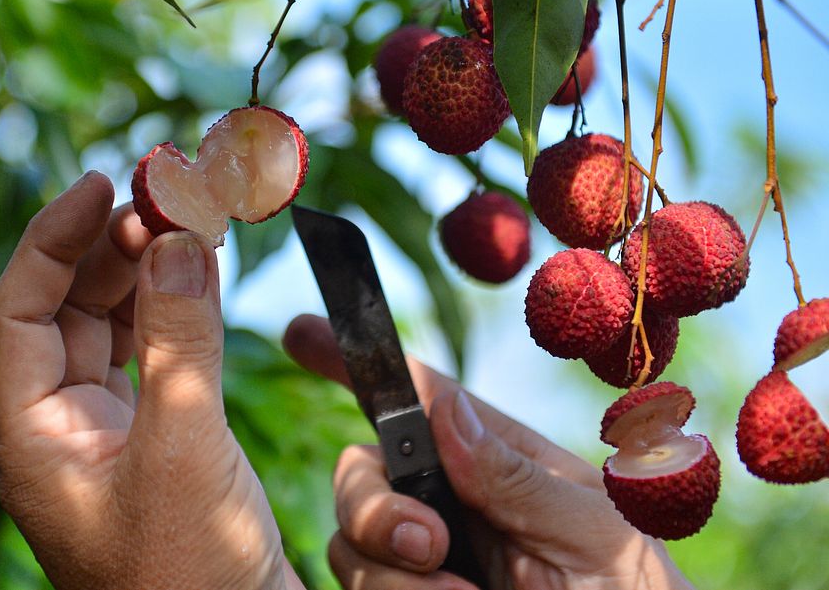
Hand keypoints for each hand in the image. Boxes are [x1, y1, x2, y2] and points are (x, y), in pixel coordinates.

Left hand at [0, 172, 302, 589]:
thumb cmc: (189, 576)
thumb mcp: (184, 450)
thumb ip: (181, 342)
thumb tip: (179, 239)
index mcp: (35, 440)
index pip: (19, 311)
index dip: (53, 239)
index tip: (100, 184)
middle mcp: (61, 433)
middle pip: (65, 312)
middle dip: (107, 248)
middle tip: (159, 195)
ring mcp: (108, 440)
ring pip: (110, 333)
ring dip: (142, 275)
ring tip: (183, 225)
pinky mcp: (157, 448)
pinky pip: (152, 361)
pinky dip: (174, 316)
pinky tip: (197, 283)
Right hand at [283, 314, 695, 589]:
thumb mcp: (595, 534)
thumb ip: (516, 477)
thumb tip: (443, 406)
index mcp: (499, 462)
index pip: (420, 398)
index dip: (357, 361)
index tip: (302, 333)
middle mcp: (451, 504)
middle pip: (362, 471)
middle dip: (373, 504)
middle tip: (427, 544)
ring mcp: (426, 562)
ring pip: (350, 544)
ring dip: (392, 575)